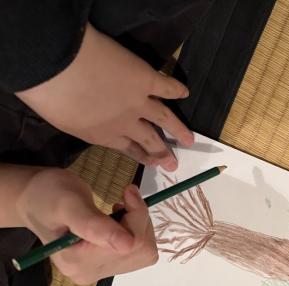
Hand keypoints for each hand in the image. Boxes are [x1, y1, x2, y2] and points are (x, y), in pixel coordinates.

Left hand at [16, 24, 193, 170]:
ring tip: (190, 139)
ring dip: (178, 128)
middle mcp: (125, 123)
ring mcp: (138, 102)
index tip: (154, 164)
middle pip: (149, 140)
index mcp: (102, 134)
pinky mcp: (145, 80)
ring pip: (164, 118)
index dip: (142, 156)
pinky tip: (185, 92)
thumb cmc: (48, 96)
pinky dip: (176, 89)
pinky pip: (166, 86)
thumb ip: (79, 124)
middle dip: (163, 153)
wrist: (57, 68)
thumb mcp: (60, 120)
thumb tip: (87, 120)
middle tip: (174, 164)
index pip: (127, 148)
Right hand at [16, 168, 157, 284]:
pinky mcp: (107, 266)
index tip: (128, 191)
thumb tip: (127, 244)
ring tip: (118, 212)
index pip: (129, 244)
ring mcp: (99, 272)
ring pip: (144, 252)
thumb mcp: (70, 204)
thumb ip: (95, 225)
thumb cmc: (48, 195)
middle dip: (138, 221)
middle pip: (140, 250)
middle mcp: (89, 273)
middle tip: (122, 200)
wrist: (36, 199)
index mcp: (77, 262)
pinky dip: (137, 233)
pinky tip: (119, 222)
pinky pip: (139, 253)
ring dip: (139, 226)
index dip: (137, 215)